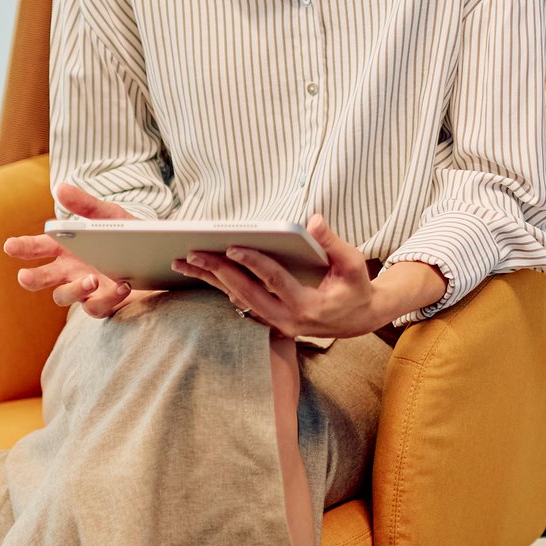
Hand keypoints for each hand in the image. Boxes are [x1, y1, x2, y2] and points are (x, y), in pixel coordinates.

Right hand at [1, 182, 146, 319]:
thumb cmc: (124, 233)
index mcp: (64, 247)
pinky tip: (123, 285)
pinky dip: (108, 298)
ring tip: (92, 278)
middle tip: (25, 276)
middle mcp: (69, 270)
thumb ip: (86, 205)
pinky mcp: (103, 302)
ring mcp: (84, 289)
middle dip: (31, 278)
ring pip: (64, 296)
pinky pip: (96, 307)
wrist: (155, 254)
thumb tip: (60, 188)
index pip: (36, 247)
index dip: (22, 247)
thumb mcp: (110, 216)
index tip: (10, 245)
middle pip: (41, 278)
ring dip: (74, 289)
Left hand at [175, 213, 439, 338]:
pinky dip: (221, 289)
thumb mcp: (353, 263)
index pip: (275, 280)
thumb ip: (332, 243)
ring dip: (212, 281)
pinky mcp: (272, 322)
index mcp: (308, 306)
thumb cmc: (356, 287)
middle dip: (218, 272)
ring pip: (239, 301)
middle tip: (193, 253)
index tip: (233, 246)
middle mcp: (289, 320)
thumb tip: (314, 220)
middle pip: (246, 294)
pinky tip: (204, 274)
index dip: (254, 262)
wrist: (359, 318)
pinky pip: (242, 305)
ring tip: (185, 263)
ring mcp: (278, 324)